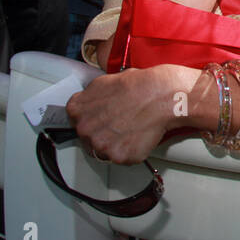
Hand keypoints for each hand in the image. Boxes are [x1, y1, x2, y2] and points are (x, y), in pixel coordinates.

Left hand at [66, 64, 195, 164]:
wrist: (162, 95)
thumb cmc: (140, 86)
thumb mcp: (105, 81)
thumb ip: (91, 97)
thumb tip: (91, 103)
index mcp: (77, 109)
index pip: (76, 121)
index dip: (92, 120)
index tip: (101, 120)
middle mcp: (84, 128)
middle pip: (88, 138)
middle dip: (103, 133)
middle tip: (121, 124)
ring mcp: (100, 144)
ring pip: (104, 150)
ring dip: (116, 144)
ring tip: (132, 129)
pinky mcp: (118, 157)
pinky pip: (122, 158)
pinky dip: (131, 151)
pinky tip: (139, 136)